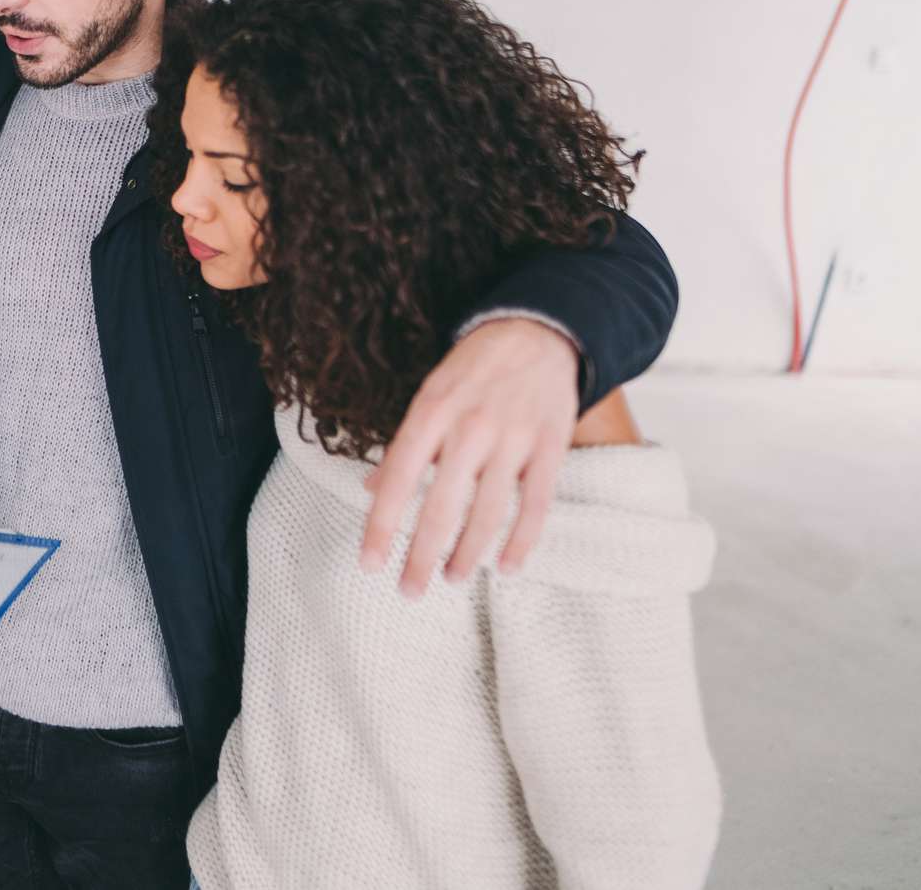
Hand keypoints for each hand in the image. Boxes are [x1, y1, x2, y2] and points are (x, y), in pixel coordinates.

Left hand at [359, 318, 579, 593]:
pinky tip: (508, 567)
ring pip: (488, 513)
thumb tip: (371, 489)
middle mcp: (470, 426)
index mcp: (432, 411)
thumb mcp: (429, 394)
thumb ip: (405, 444)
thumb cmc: (473, 370)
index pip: (399, 478)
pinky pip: (536, 504)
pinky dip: (522, 541)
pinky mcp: (551, 445)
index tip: (369, 564)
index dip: (382, 525)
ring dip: (468, 555)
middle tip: (409, 590)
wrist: (537, 329)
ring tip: (453, 580)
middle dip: (422, 555)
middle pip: (442, 505)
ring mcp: (514, 437)